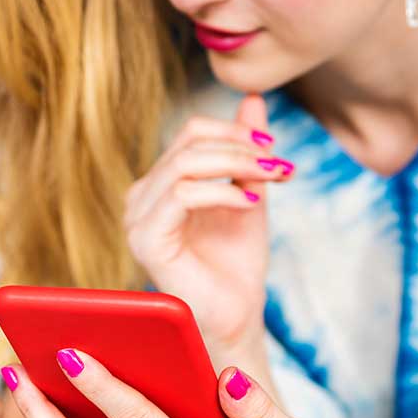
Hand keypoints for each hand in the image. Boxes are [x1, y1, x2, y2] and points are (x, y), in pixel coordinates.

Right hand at [124, 94, 286, 350]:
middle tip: (279, 162)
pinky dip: (222, 191)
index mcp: (159, 185)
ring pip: (185, 163)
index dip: (235, 132)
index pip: (191, 133)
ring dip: (237, 164)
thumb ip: (246, 150)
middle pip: (189, 142)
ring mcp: (138, 219)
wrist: (236, 318)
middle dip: (241, 146)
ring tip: (272, 178)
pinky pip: (182, 195)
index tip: (274, 148)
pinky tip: (251, 202)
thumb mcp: (248, 192)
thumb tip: (255, 99)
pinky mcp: (146, 240)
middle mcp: (141, 197)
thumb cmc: (237, 264)